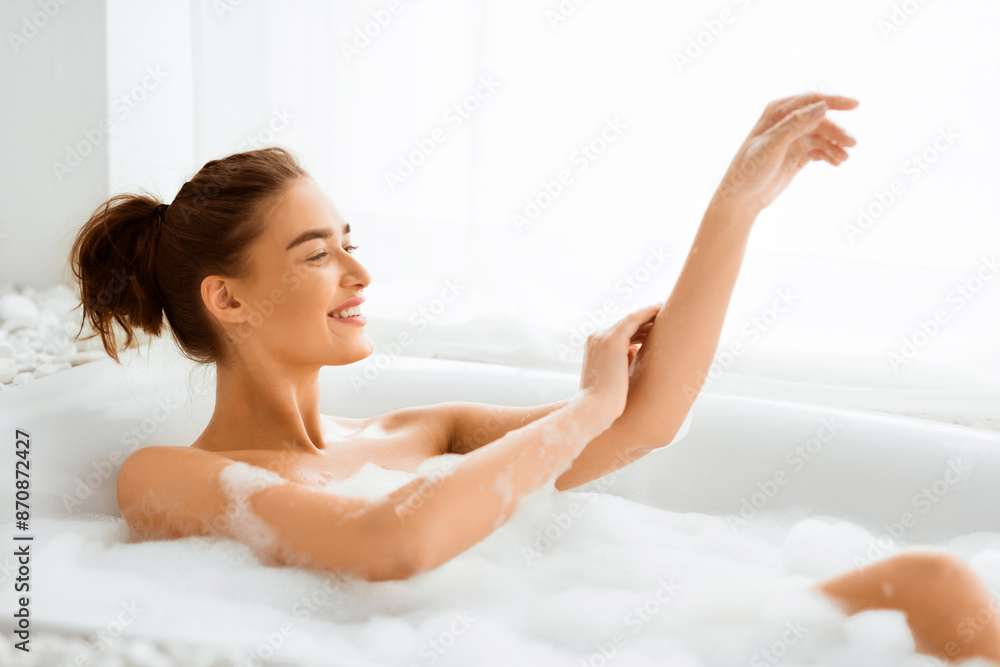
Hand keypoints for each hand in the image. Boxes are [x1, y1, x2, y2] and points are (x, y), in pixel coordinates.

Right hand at [578, 302, 663, 419]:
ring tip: (667, 310)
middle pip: (626, 324)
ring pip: (631, 320)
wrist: (595, 408)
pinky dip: (648, 313)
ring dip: (650, 314)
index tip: (653, 327)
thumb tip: (636, 350)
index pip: (619, 333)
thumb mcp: (614, 376)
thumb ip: (622, 360)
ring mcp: (603, 337)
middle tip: (665, 314)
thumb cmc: (605, 401)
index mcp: (594, 347)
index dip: (638, 329)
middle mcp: (596, 338)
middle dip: (646, 319)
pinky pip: (634, 320)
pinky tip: (661, 310)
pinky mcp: (613, 340)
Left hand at [711, 93, 859, 215]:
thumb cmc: (749, 169)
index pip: (811, 100)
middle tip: (852, 144)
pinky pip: (820, 150)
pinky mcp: (798, 155)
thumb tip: (823, 106)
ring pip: (823, 137)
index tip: (856, 105)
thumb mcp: (773, 145)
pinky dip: (830, 154)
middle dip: (837, 131)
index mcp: (777, 112)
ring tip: (844, 159)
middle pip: (820, 120)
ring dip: (835, 145)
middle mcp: (787, 122)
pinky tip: (837, 162)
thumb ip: (797, 124)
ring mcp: (793, 139)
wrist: (742, 198)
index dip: (834, 101)